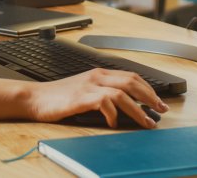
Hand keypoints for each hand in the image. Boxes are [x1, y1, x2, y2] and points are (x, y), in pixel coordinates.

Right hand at [25, 68, 167, 128]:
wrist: (35, 98)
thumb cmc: (59, 97)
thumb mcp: (85, 90)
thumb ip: (104, 94)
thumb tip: (127, 108)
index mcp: (99, 73)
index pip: (132, 76)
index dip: (149, 89)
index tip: (159, 101)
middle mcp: (97, 76)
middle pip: (132, 82)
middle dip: (150, 97)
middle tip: (161, 110)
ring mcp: (89, 86)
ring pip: (122, 93)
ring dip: (138, 109)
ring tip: (146, 121)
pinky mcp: (80, 98)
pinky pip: (104, 102)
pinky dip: (113, 114)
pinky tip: (114, 122)